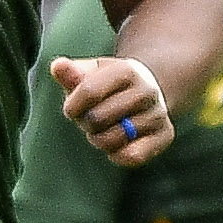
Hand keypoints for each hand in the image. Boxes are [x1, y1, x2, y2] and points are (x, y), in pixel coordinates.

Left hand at [54, 55, 173, 165]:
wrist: (145, 92)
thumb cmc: (108, 85)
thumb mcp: (89, 73)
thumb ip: (71, 73)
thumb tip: (58, 67)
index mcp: (127, 70)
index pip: (89, 92)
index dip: (73, 106)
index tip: (72, 109)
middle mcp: (148, 91)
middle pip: (99, 118)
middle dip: (85, 123)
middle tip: (89, 120)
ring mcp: (158, 114)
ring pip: (114, 139)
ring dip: (99, 139)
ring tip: (103, 131)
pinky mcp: (165, 135)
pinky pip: (133, 156)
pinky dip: (117, 155)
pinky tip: (116, 146)